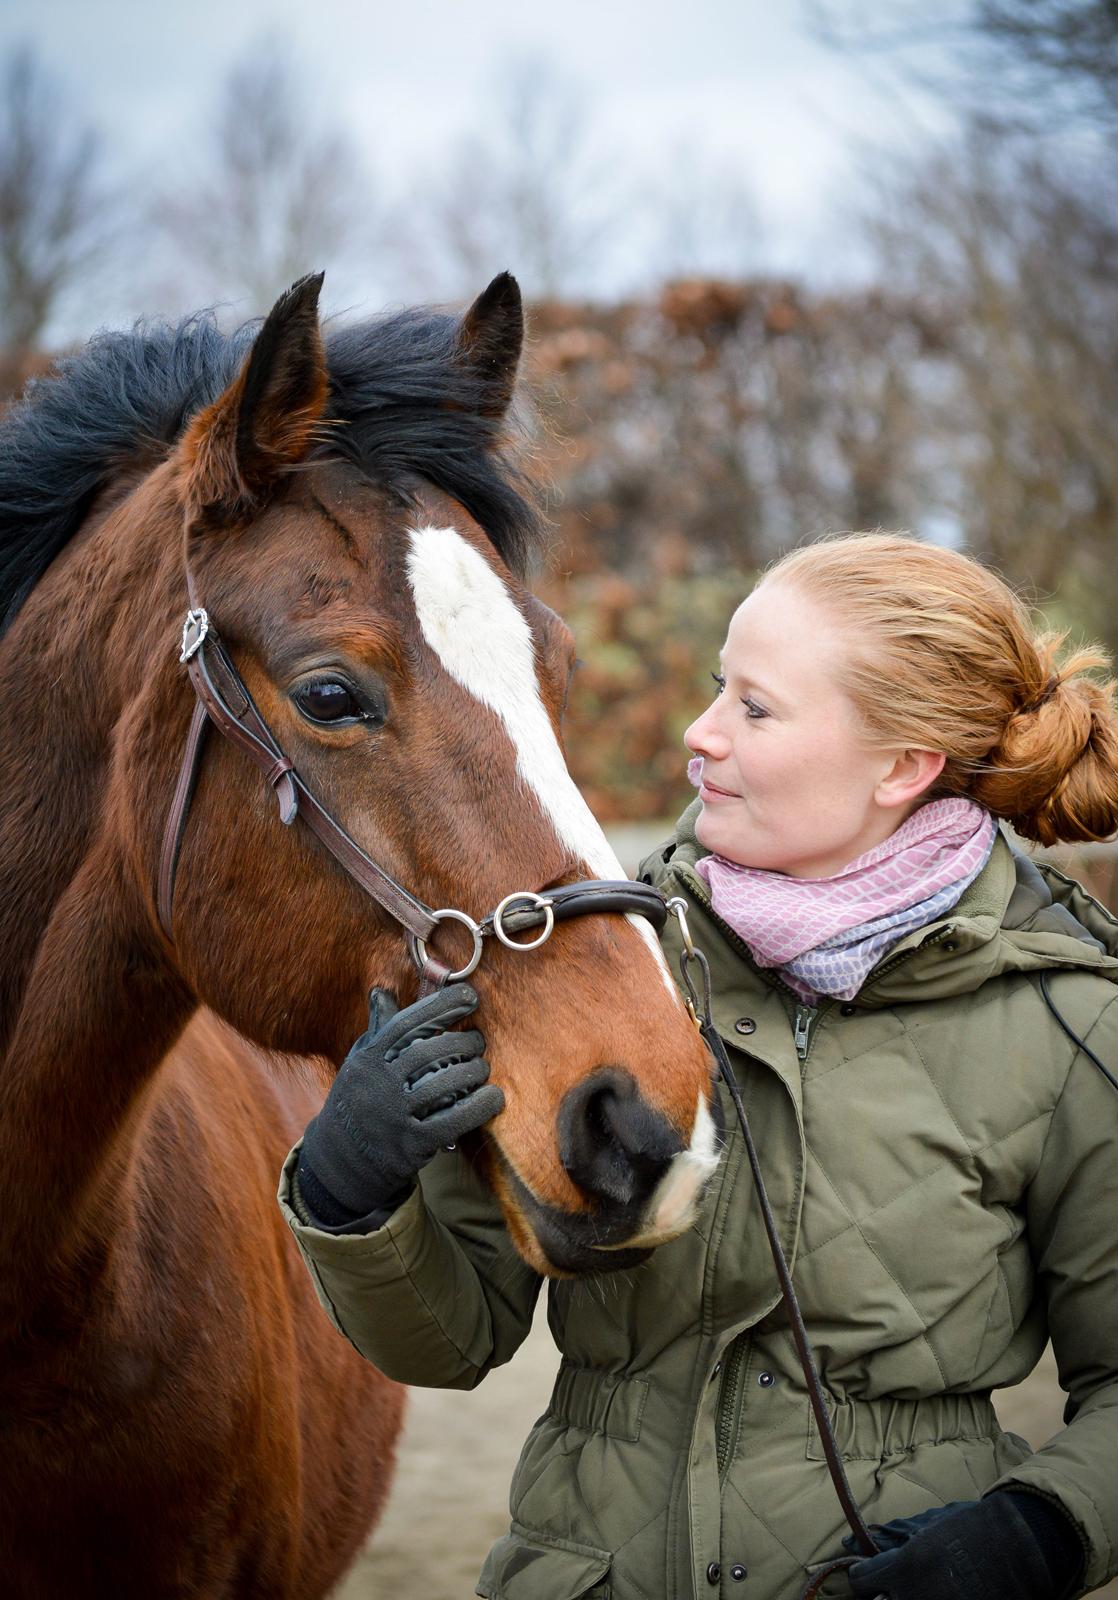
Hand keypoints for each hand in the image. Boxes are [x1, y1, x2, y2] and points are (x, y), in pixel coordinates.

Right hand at [298, 983, 503, 1225]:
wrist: (341, 1159)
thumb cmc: (359, 1100)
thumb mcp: (360, 1062)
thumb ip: (378, 1029)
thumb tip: (382, 991)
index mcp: (368, 1059)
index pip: (407, 1024)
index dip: (441, 1006)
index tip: (470, 996)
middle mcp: (379, 1084)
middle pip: (429, 1052)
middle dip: (463, 1042)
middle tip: (479, 1041)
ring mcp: (394, 1116)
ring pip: (443, 1084)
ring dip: (473, 1071)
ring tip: (483, 1067)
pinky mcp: (411, 1145)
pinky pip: (452, 1122)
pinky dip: (478, 1107)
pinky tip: (493, 1097)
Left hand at [844, 1493, 1082, 1599]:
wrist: (1018, 1547)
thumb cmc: (971, 1527)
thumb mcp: (927, 1526)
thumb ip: (890, 1538)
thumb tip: (847, 1542)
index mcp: (905, 1567)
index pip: (861, 1581)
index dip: (862, 1575)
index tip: (866, 1572)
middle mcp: (917, 1597)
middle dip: (882, 1595)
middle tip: (891, 1587)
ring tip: (917, 1591)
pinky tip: (939, 1596)